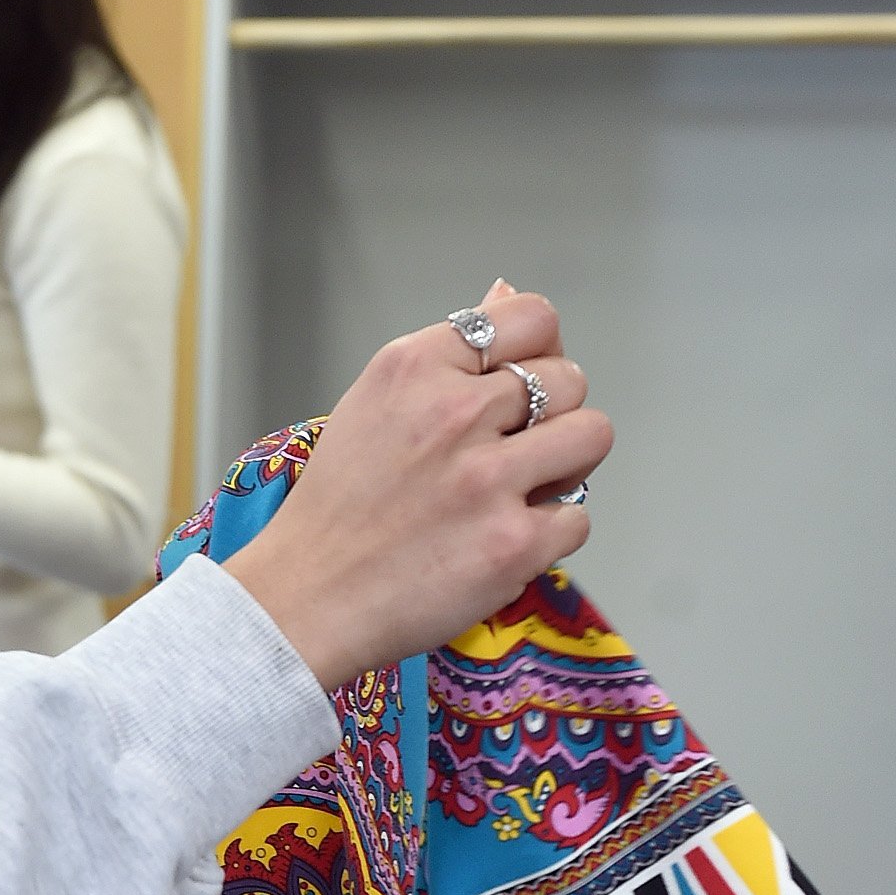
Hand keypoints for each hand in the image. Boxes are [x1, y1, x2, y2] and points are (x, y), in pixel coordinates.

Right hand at [223, 281, 611, 691]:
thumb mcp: (375, 404)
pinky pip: (579, 516)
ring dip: (566, 468)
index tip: (515, 391)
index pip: (532, 318)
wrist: (303, 600)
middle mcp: (453, 414)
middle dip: (552, 417)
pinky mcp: (511, 544)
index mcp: (415, 368)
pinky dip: (549, 535)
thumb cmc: (338, 509)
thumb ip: (447, 355)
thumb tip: (505, 294)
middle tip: (509, 455)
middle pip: (570, 379)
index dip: (538, 353)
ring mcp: (486, 480)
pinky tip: (500, 541)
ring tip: (519, 492)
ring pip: (591, 437)